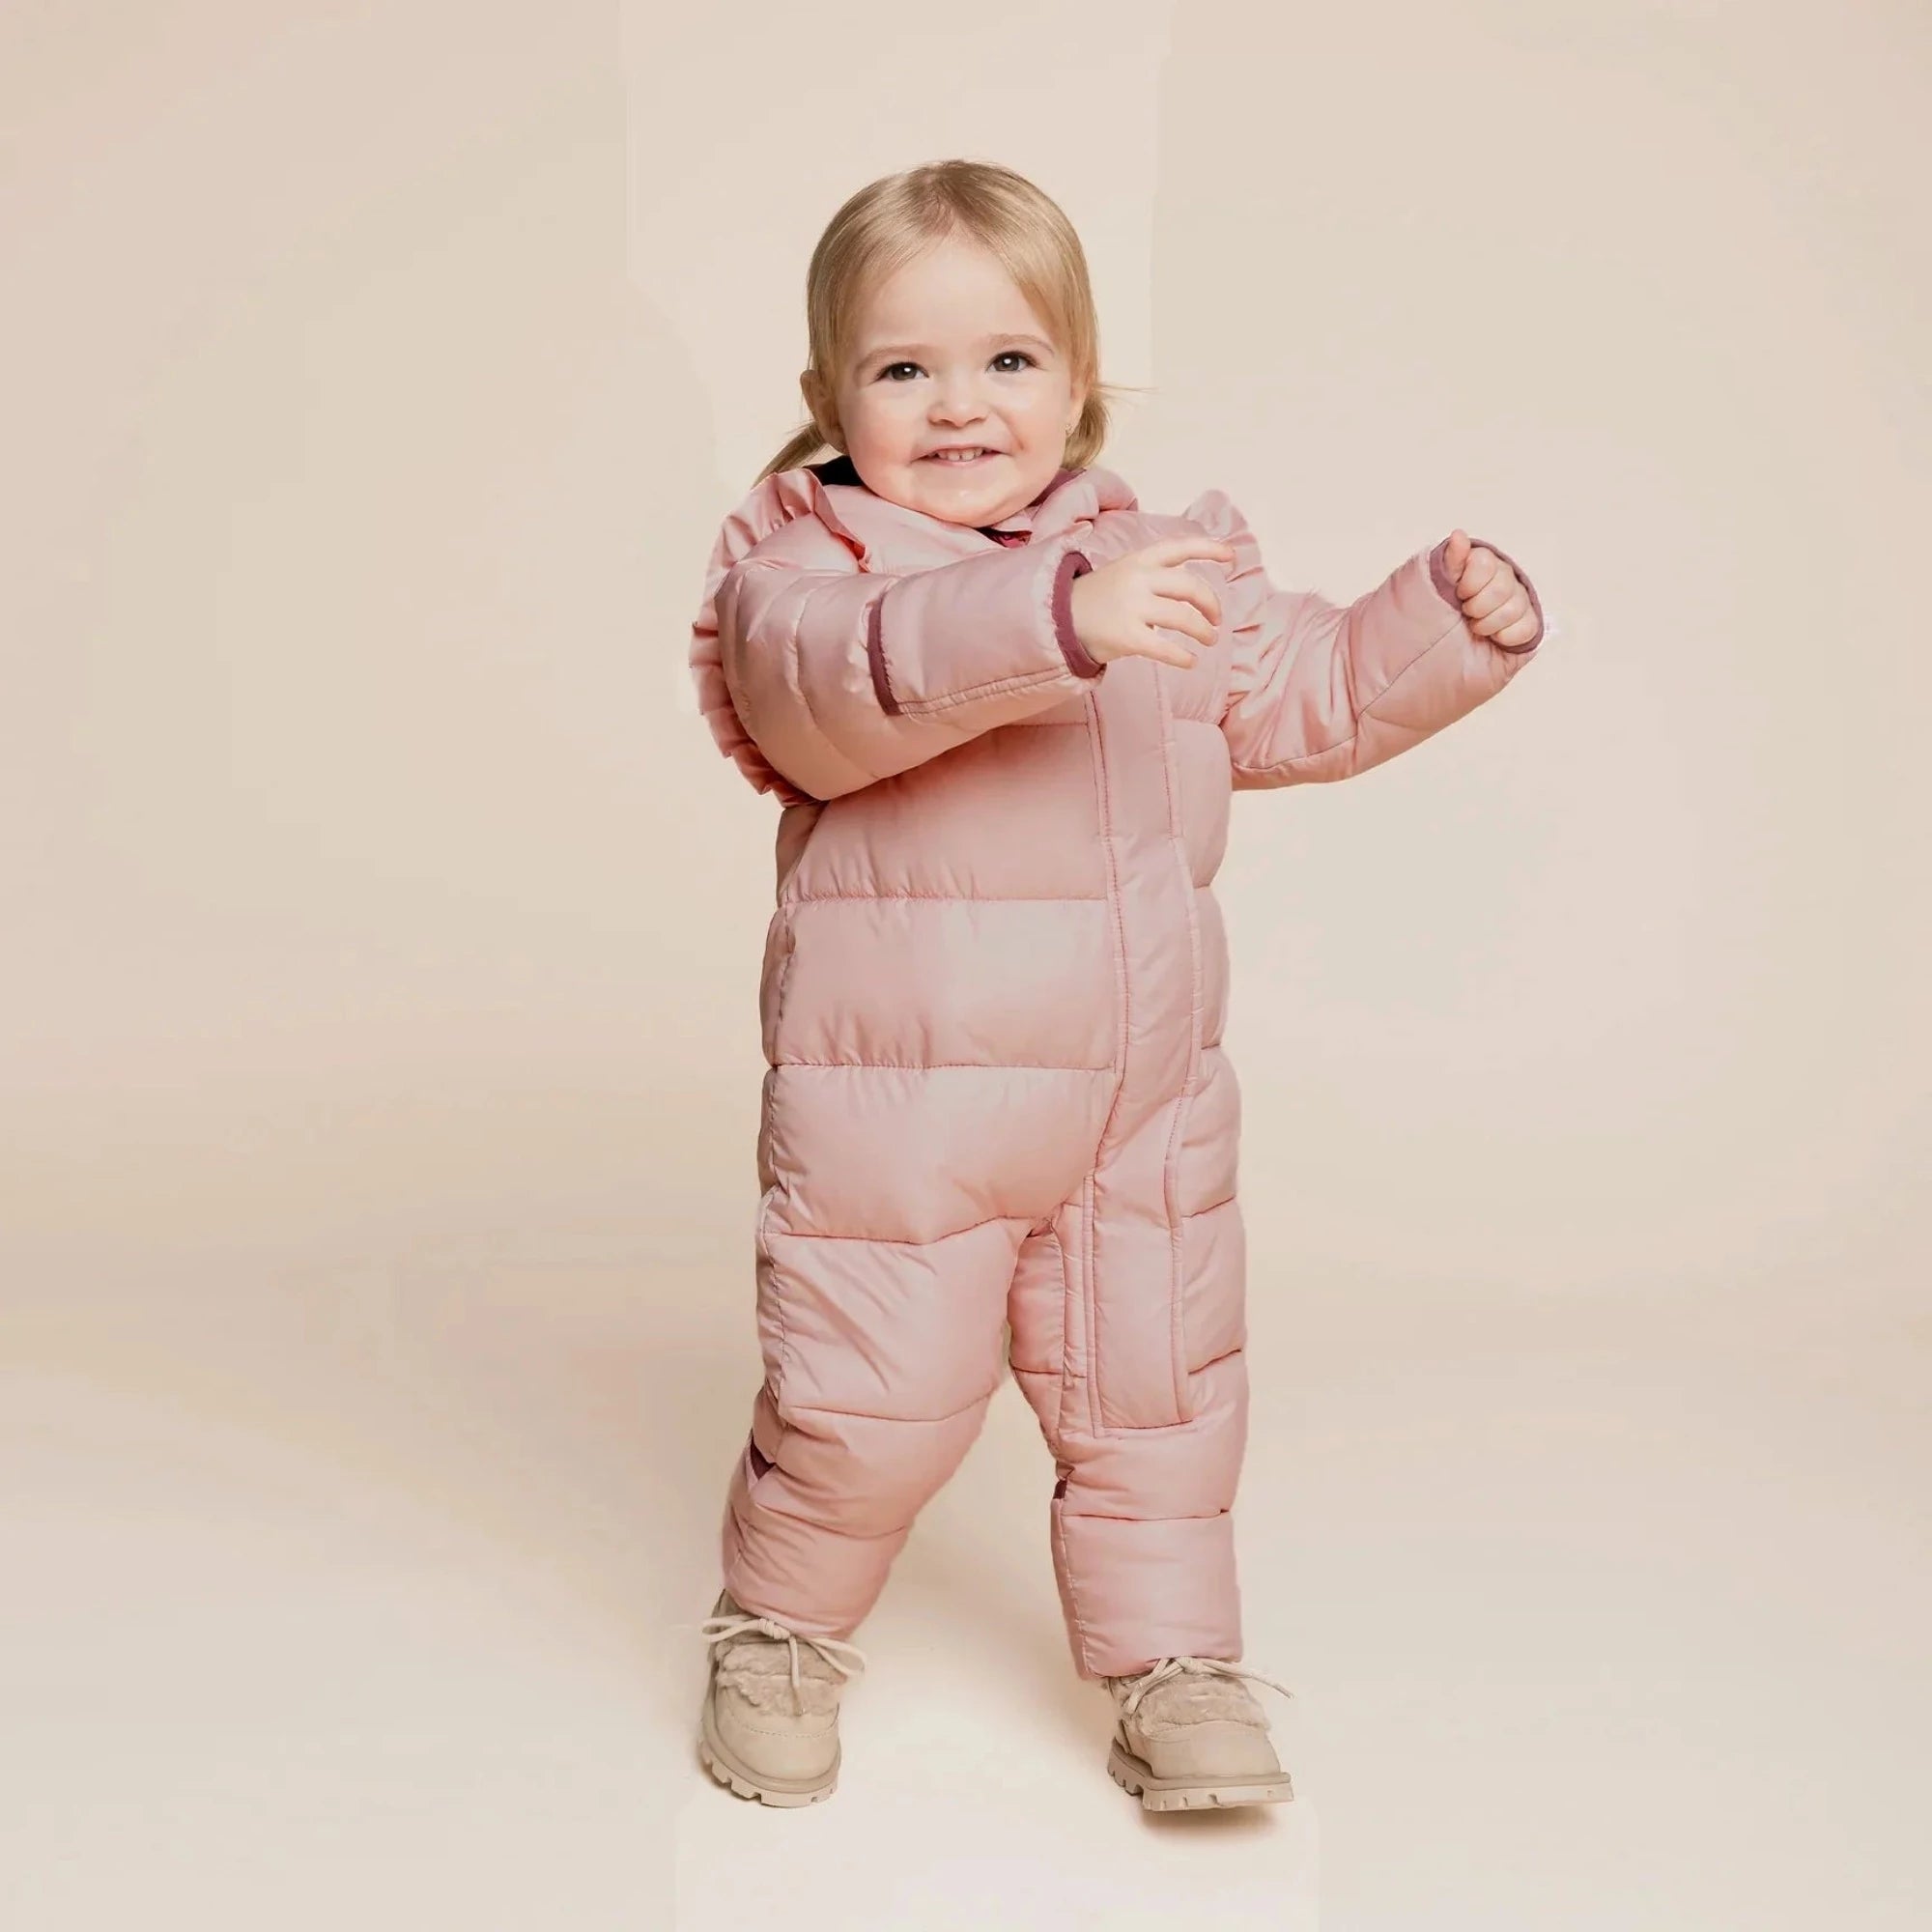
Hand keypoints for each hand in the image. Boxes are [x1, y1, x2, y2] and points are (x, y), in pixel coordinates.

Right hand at [1069, 535, 1235, 669]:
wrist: (1058, 619)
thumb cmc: (1098, 599)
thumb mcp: (1123, 573)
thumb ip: (1155, 576)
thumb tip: (1193, 592)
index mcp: (1139, 560)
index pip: (1181, 547)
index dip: (1210, 548)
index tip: (1231, 555)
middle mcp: (1138, 579)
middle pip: (1191, 587)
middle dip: (1212, 604)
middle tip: (1217, 620)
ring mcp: (1132, 607)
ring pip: (1183, 618)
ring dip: (1203, 631)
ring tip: (1209, 639)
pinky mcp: (1127, 637)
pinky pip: (1165, 648)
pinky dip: (1184, 656)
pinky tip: (1191, 661)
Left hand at [1440, 530, 1538, 647]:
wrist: (1440, 652)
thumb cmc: (1439, 618)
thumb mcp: (1437, 586)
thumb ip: (1449, 560)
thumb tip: (1458, 536)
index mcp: (1483, 565)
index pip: (1485, 563)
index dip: (1470, 583)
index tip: (1459, 593)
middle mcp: (1504, 579)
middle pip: (1502, 586)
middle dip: (1477, 606)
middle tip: (1466, 613)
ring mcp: (1518, 602)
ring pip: (1515, 607)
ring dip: (1488, 624)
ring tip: (1476, 627)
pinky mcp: (1527, 627)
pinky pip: (1527, 627)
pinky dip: (1506, 636)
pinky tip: (1494, 637)